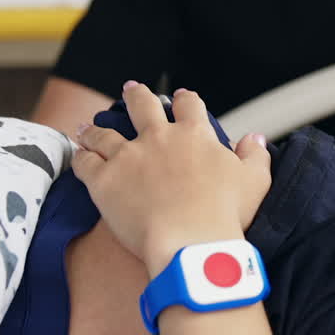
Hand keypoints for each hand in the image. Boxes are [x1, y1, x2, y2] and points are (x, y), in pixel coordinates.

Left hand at [71, 82, 271, 274]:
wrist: (191, 243)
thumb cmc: (226, 214)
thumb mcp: (255, 181)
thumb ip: (255, 155)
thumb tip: (254, 138)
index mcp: (194, 134)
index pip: (189, 105)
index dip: (184, 100)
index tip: (180, 98)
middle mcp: (158, 138)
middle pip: (142, 106)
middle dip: (136, 96)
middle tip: (131, 91)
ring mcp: (128, 157)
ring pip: (105, 133)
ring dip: (97, 128)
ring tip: (89, 126)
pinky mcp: (104, 181)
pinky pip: (85, 163)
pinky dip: (81, 157)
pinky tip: (79, 156)